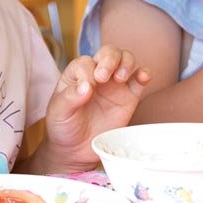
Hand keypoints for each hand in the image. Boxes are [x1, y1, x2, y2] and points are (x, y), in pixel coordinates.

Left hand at [40, 46, 150, 171]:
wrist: (77, 151)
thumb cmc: (63, 127)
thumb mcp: (58, 113)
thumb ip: (69, 98)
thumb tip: (86, 87)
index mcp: (77, 73)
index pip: (86, 63)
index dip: (88, 72)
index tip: (87, 90)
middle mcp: (98, 74)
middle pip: (109, 52)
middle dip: (109, 59)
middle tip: (104, 77)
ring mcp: (115, 84)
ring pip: (126, 59)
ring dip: (126, 63)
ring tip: (120, 78)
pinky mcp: (130, 97)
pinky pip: (140, 80)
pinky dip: (144, 74)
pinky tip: (142, 77)